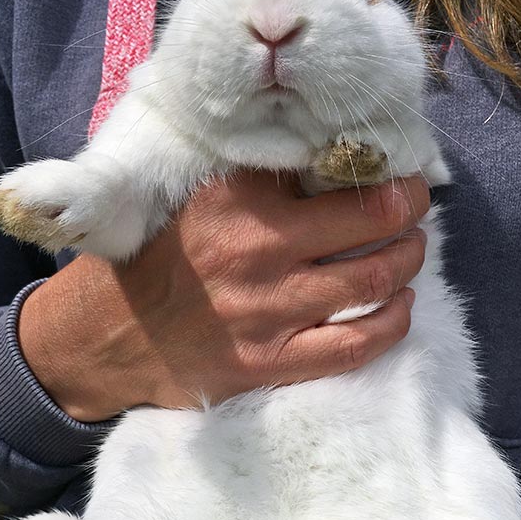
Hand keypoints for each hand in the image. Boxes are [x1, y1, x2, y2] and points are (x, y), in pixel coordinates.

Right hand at [18, 171, 428, 420]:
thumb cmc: (154, 262)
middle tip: (415, 202)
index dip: (372, 158)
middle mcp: (255, 250)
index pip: (326, 161)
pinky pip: (355, 345)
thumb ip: (252, 179)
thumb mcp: (190, 199)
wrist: (106, 339)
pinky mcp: (270, 363)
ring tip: (412, 249)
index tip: (391, 159)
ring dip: (408, 260)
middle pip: (367, 217)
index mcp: (232, 198)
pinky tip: (401, 308)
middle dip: (409, 205)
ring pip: (371, 278)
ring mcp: (266, 312)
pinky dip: (393, 323)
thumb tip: (327, 156)